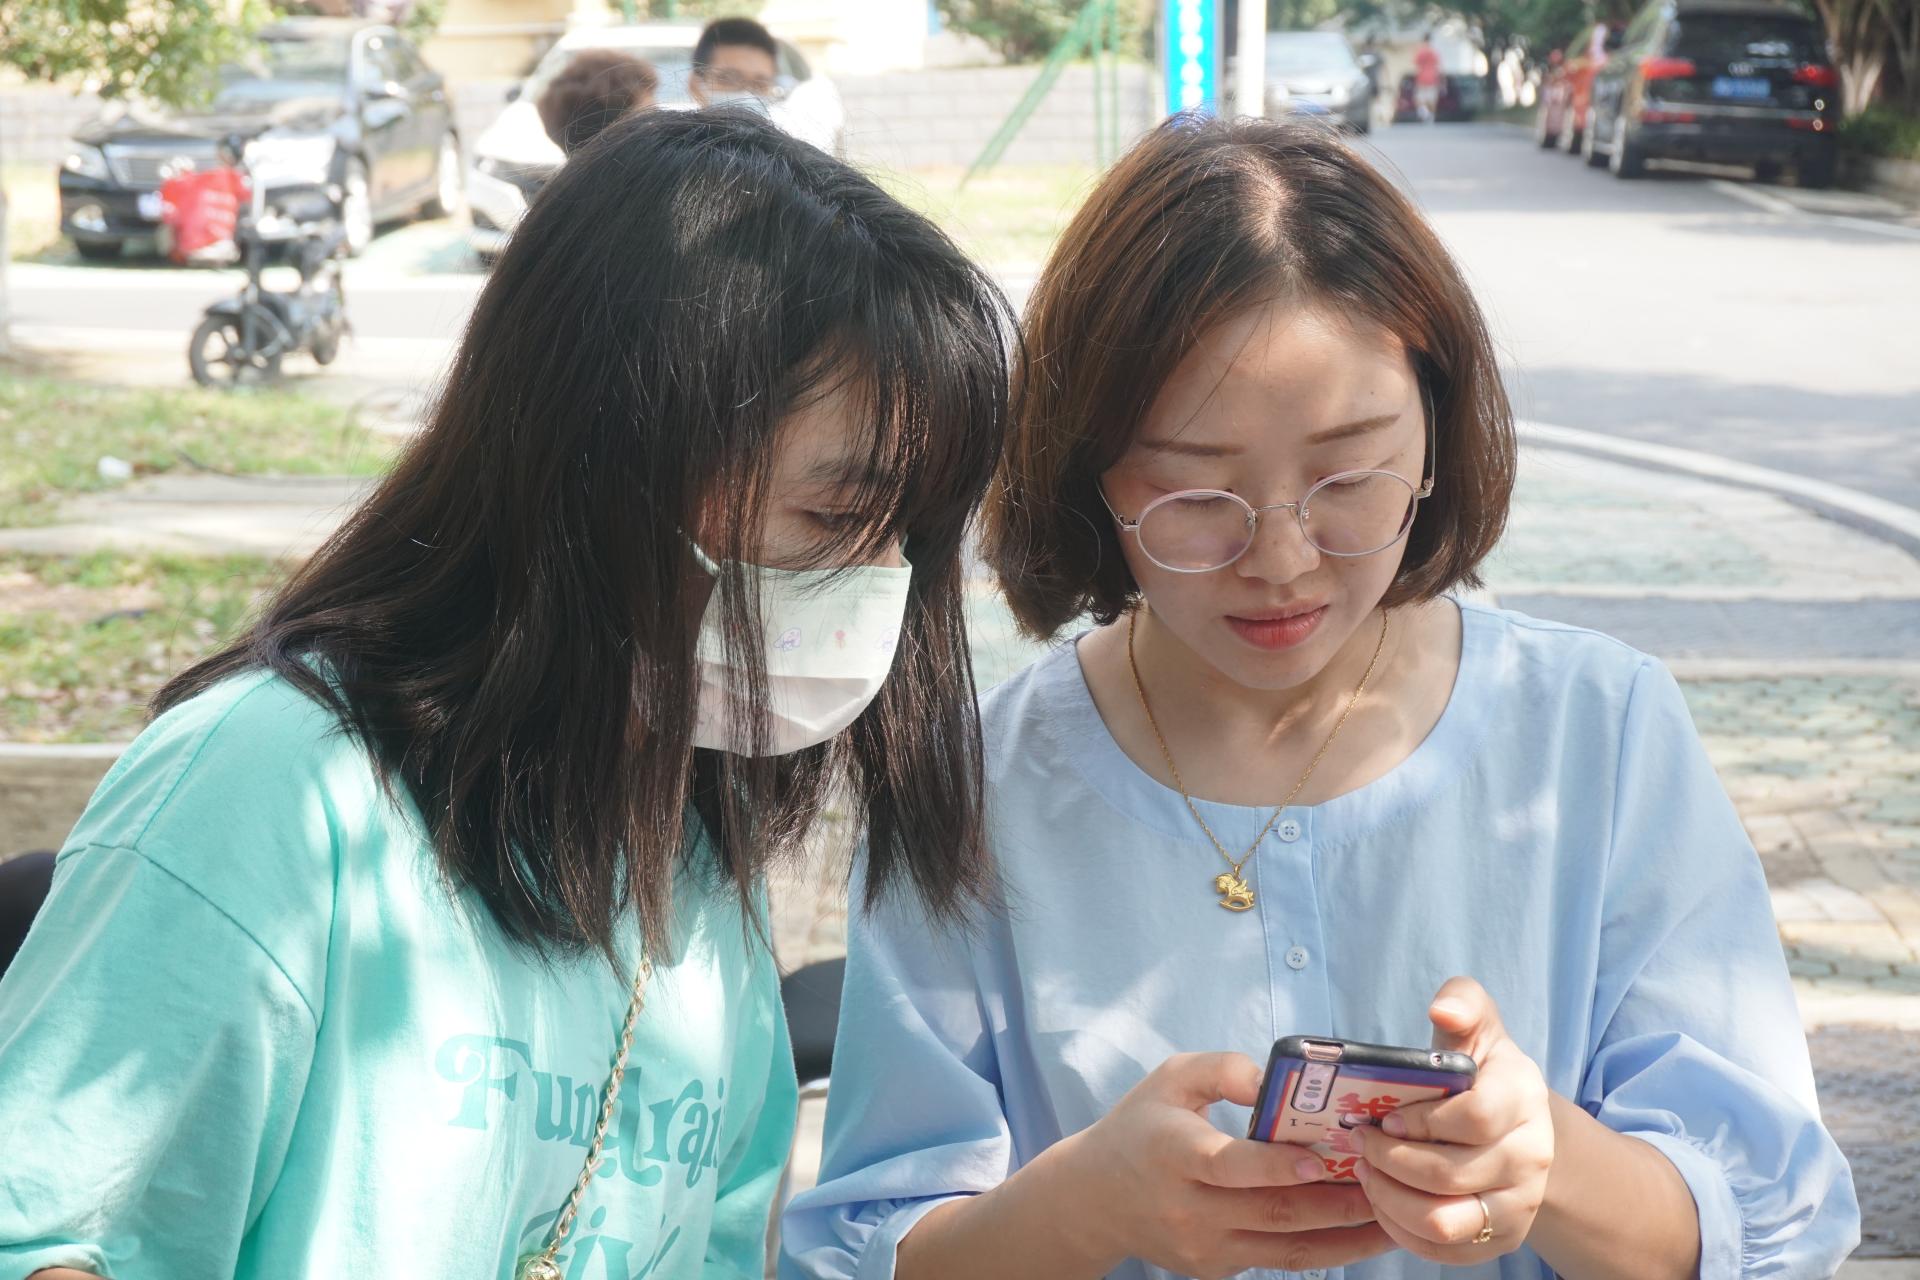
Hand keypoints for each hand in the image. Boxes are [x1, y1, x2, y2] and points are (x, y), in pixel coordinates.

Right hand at [1061, 1052, 1394, 1279]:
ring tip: (1394, 1216)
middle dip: (1337, 1203)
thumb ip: (1223, 1070)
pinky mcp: (1217, 1268)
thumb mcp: (1170, 1078)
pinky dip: (1326, 1249)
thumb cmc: (1142, 1126)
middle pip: (1272, 1212)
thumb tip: (1275, 1077)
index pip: (1229, 1166)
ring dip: (1346, 1236)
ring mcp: (1204, 1246)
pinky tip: (1361, 1232)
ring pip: (1287, 1248)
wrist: (1095, 1199)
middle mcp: (1188, 1208)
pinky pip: (1280, 1260)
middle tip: (1388, 1183)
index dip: (1277, 1166)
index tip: (1321, 1160)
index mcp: (1173, 1153)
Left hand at [1351, 977, 1554, 1263]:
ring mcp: (1519, 1205)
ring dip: (1389, 1198)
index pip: (1473, 1117)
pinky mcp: (1499, 1240)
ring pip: (1442, 1221)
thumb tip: (1443, 1010)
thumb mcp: (1478, 1028)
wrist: (1519, 1130)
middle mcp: (1531, 1157)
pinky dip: (1399, 1229)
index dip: (1418, 1120)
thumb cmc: (1483, 1073)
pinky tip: (1382, 1199)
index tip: (1385, 1117)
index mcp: (1523, 1098)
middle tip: (1359, 1142)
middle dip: (1388, 1159)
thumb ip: (1463, 1003)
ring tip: (1366, 1171)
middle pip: (1447, 1175)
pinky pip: (1440, 1251)